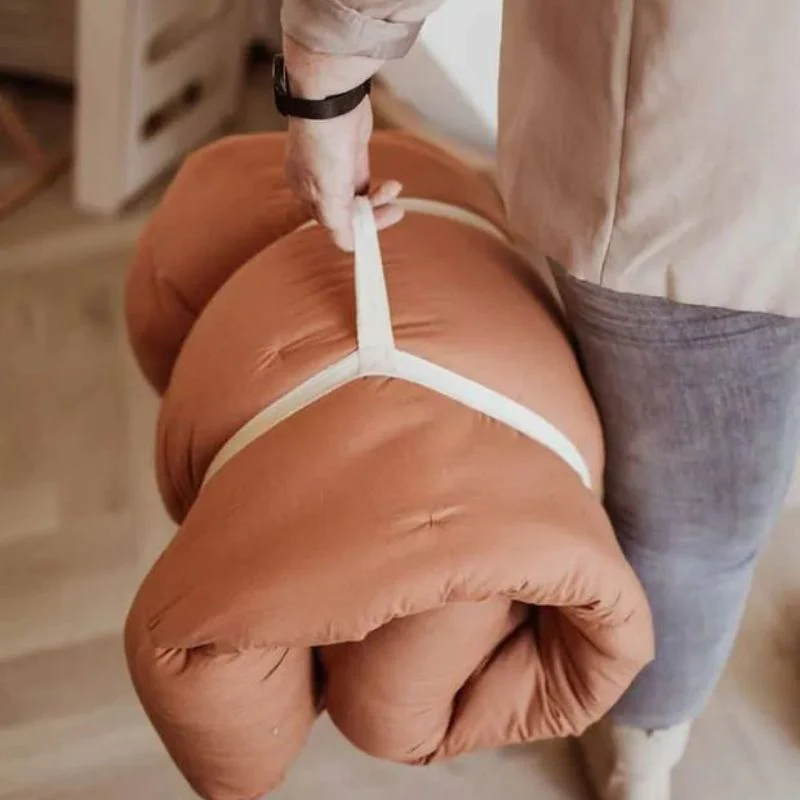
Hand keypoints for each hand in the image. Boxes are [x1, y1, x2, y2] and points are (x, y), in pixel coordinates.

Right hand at [283, 38, 404, 250]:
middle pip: (350, 214)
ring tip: (395, 190)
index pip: (335, 227)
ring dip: (380, 200)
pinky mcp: (351, 154)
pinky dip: (380, 188)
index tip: (380, 227)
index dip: (360, 230)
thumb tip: (349, 246)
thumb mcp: (328, 193)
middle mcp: (318, 185)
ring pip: (361, 199)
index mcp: (307, 196)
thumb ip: (338, 223)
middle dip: (374, 215)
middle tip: (396, 211)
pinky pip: (367, 182)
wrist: (330, 98)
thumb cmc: (322, 143)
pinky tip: (393, 185)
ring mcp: (335, 169)